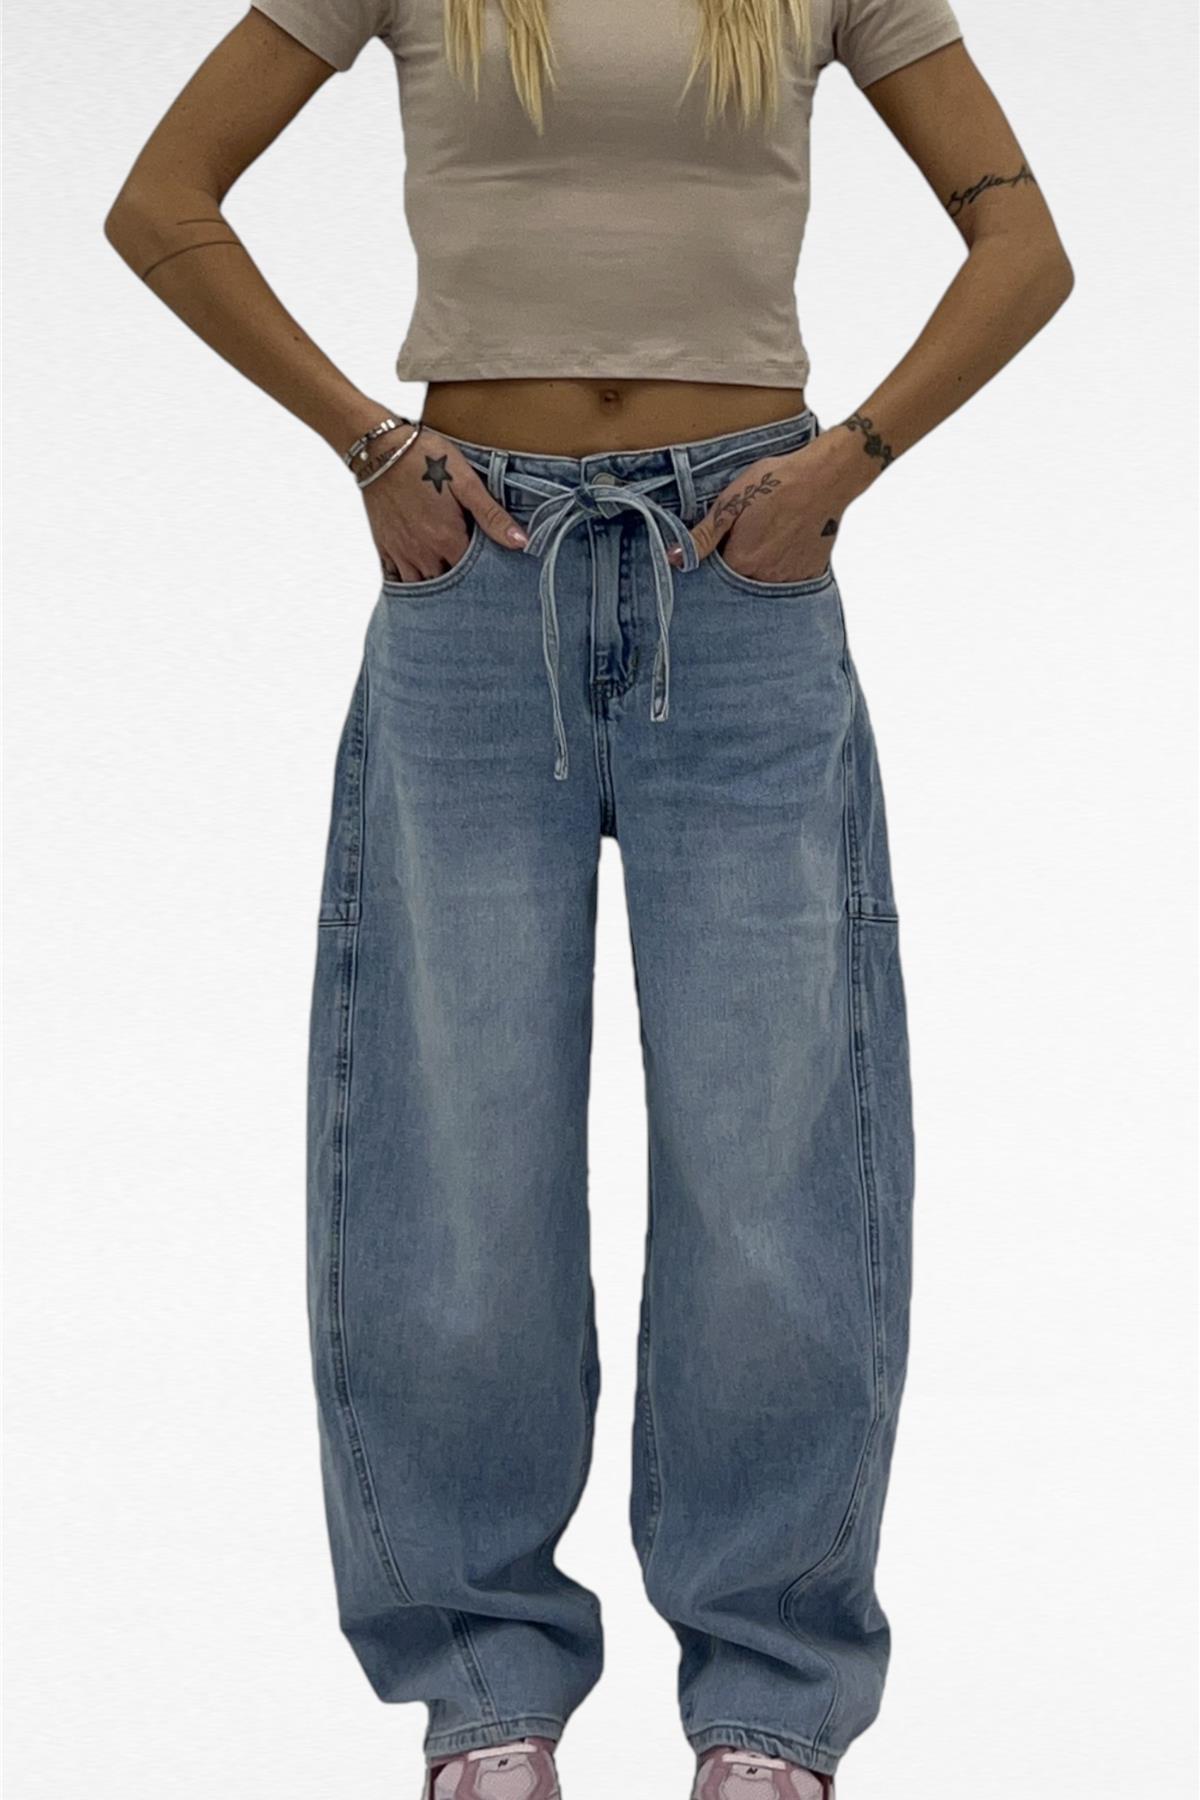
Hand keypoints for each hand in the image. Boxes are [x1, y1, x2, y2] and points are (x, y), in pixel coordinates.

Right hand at [360, 425, 527, 581]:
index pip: (472, 576)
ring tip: (448, 583)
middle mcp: (423, 552)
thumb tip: (522, 542)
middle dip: (460, 587)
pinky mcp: (384, 546)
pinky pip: (396, 579)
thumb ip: (492, 516)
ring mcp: (401, 551)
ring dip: (435, 586)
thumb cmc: (424, 458)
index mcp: (447, 540)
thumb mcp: (466, 482)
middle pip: (447, 586)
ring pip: (421, 587)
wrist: (379, 448)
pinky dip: (408, 585)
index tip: (492, 573)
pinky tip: (418, 579)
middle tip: (472, 583)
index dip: (484, 577)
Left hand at [670, 432, 864, 582]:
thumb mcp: (731, 503)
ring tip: (769, 536)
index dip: (715, 560)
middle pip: (740, 582)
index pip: (715, 577)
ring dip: (761, 567)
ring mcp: (790, 579)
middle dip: (739, 564)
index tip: (724, 542)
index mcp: (741, 562)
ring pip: (764, 582)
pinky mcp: (810, 574)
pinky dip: (784, 567)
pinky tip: (787, 542)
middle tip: (751, 534)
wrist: (826, 476)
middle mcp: (765, 578)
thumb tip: (674, 557)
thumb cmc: (777, 482)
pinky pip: (788, 581)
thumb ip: (703, 536)